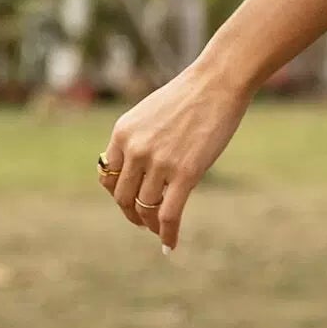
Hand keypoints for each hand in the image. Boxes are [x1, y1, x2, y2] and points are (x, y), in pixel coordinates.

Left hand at [98, 62, 249, 251]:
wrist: (218, 81)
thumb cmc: (190, 95)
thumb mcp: (150, 113)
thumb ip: (138, 140)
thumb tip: (137, 170)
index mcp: (123, 133)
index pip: (108, 177)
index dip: (118, 195)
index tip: (130, 201)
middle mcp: (135, 149)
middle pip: (123, 197)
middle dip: (132, 213)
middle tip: (144, 221)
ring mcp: (159, 162)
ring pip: (146, 208)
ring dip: (151, 224)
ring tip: (159, 230)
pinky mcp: (185, 173)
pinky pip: (169, 214)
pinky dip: (168, 234)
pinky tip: (169, 246)